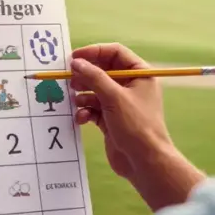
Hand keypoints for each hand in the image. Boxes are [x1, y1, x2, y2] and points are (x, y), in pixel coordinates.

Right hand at [69, 43, 204, 209]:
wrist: (145, 161)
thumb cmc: (136, 125)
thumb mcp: (114, 97)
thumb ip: (94, 77)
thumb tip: (76, 62)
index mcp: (139, 74)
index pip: (115, 53)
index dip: (94, 52)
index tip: (74, 58)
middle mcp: (130, 86)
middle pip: (102, 71)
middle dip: (85, 76)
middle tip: (69, 80)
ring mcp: (120, 103)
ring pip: (95, 91)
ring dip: (83, 95)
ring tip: (76, 101)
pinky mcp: (111, 119)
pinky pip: (93, 108)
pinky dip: (86, 111)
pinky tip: (82, 118)